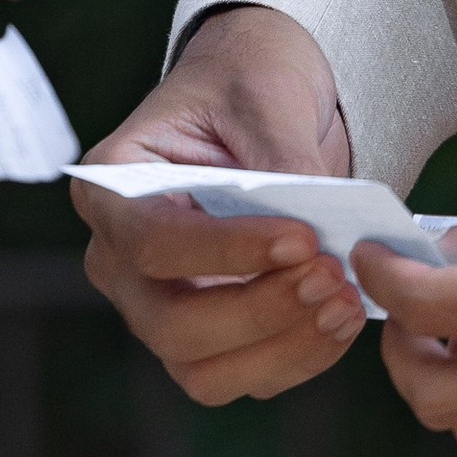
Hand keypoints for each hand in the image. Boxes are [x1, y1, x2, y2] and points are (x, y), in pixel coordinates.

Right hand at [75, 2, 365, 406]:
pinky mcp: (207, 335)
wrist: (261, 101)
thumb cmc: (246, 81)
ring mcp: (158, 305)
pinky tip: (344, 319)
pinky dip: (299, 357)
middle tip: (331, 273)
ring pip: (202, 370)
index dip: (226, 251)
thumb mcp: (265, 94)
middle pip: (170, 324)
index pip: (152, 241)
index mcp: (110, 187)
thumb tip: (318, 232)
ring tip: (346, 304)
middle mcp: (120, 260)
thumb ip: (284, 160)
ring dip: (280, 346)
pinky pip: (245, 374)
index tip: (301, 238)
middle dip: (258, 310)